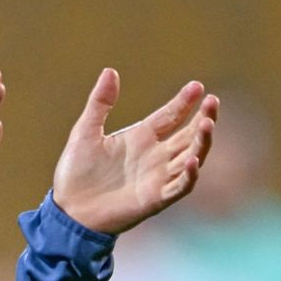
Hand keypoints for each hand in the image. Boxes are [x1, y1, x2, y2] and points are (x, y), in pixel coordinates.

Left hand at [53, 68, 217, 234]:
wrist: (68, 209)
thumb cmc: (76, 172)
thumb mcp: (85, 131)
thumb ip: (100, 103)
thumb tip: (110, 71)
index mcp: (141, 138)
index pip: (170, 116)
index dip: (184, 102)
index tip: (197, 86)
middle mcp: (155, 157)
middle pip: (188, 135)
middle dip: (203, 118)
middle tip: (212, 102)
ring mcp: (157, 178)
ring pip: (190, 157)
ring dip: (201, 142)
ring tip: (208, 123)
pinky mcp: (154, 199)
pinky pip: (179, 186)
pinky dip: (188, 175)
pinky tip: (193, 160)